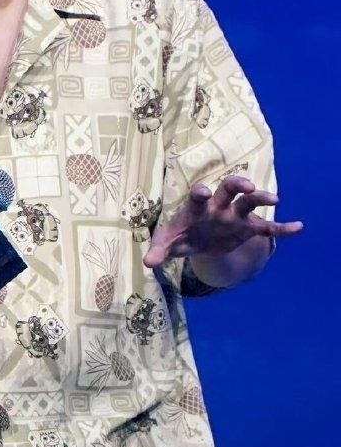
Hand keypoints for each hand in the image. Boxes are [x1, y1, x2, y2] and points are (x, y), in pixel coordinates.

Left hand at [143, 174, 302, 268]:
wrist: (197, 241)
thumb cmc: (180, 237)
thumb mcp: (168, 244)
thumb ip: (159, 251)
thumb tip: (148, 262)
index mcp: (196, 207)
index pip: (198, 195)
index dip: (200, 193)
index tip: (202, 192)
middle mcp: (218, 206)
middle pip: (228, 189)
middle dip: (237, 184)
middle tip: (246, 185)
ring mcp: (235, 215)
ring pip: (250, 201)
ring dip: (261, 198)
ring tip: (275, 199)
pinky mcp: (248, 228)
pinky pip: (267, 228)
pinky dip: (282, 228)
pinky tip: (298, 227)